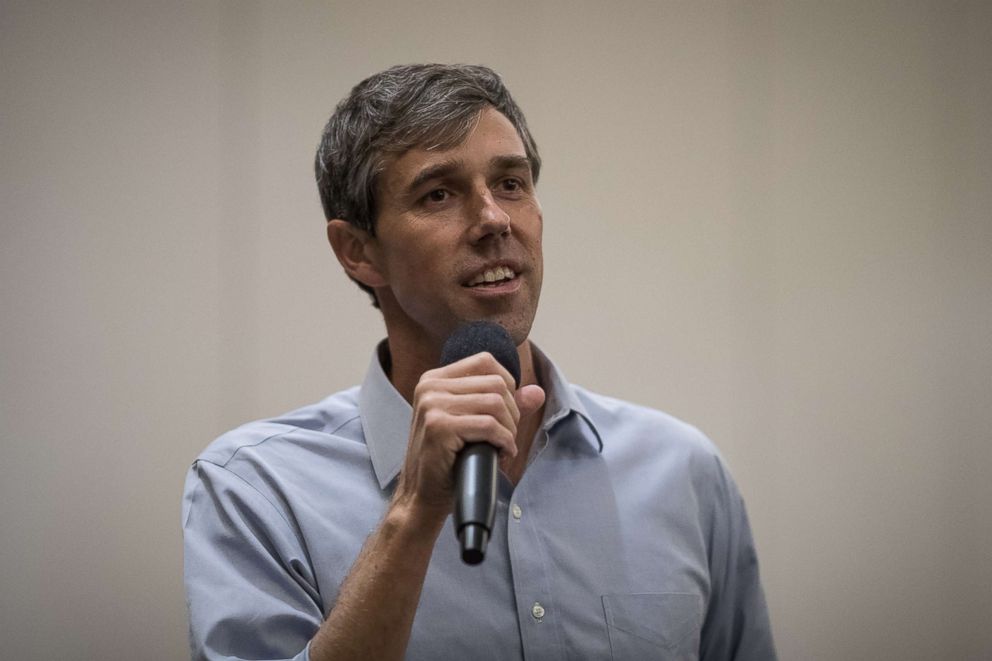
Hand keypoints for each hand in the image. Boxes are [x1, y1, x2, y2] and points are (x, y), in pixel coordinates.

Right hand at [392, 351, 543, 518]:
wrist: (422, 496)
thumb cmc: (447, 460)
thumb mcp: (474, 424)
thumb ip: (504, 404)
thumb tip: (537, 392)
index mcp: (434, 379)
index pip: (485, 361)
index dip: (507, 385)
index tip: (506, 412)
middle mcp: (430, 386)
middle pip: (495, 383)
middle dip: (512, 413)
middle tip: (506, 437)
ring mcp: (432, 405)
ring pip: (495, 403)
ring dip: (509, 429)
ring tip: (503, 446)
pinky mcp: (438, 427)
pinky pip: (489, 426)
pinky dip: (504, 441)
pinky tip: (501, 454)